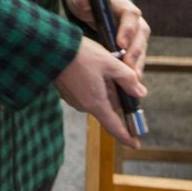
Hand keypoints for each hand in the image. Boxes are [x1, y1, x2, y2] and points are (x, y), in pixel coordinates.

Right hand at [54, 35, 147, 149]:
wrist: (50, 47)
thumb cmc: (81, 55)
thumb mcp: (109, 62)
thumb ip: (127, 78)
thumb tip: (141, 93)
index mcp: (96, 103)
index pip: (114, 127)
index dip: (127, 137)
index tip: (136, 144)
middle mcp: (84, 106)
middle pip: (108, 108)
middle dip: (117, 95)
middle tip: (121, 75)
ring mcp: (73, 99)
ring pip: (97, 98)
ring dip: (105, 87)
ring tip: (105, 66)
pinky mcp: (67, 91)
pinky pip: (86, 93)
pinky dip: (94, 84)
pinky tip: (92, 67)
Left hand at [64, 0, 149, 77]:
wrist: (86, 8)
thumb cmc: (83, 1)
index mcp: (120, 2)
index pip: (130, 13)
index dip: (128, 29)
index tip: (120, 44)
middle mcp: (131, 16)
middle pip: (141, 32)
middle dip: (136, 50)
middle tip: (129, 67)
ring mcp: (134, 30)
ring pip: (142, 46)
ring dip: (139, 62)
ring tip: (134, 78)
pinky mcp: (132, 42)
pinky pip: (138, 55)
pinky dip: (136, 67)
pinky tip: (132, 80)